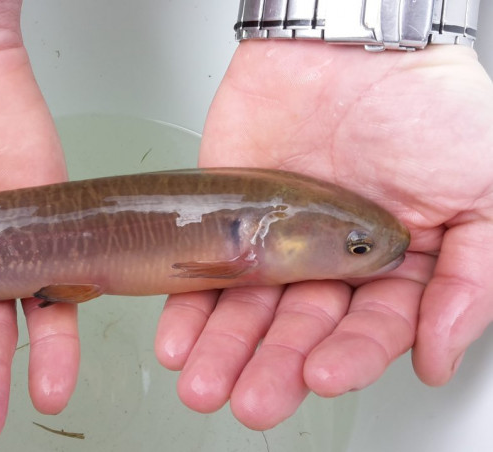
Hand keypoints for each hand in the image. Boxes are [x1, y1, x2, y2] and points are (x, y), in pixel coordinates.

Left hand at [155, 41, 492, 428]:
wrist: (346, 42)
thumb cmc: (423, 105)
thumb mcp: (481, 191)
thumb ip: (470, 278)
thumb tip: (437, 354)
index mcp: (392, 268)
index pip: (369, 330)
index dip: (348, 357)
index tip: (324, 376)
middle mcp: (330, 265)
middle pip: (300, 331)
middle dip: (275, 368)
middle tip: (253, 400)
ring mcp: (275, 245)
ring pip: (247, 313)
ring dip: (225, 352)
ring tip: (204, 386)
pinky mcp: (227, 222)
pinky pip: (203, 272)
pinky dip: (189, 309)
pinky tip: (180, 341)